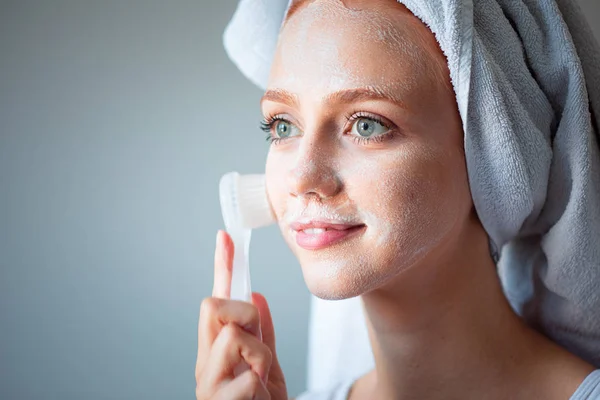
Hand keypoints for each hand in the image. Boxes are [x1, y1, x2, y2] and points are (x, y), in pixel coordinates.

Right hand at [195, 230, 287, 399]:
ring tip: (262, 379)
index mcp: (216, 351)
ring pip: (233, 334)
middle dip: (242, 310)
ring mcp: (208, 383)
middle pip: (212, 305)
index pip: (216, 299)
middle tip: (256, 340)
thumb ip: (262, 334)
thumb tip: (258, 296)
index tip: (226, 236)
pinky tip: (258, 398)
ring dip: (259, 353)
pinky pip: (248, 375)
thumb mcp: (269, 367)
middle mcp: (205, 362)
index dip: (222, 265)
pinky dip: (261, 384)